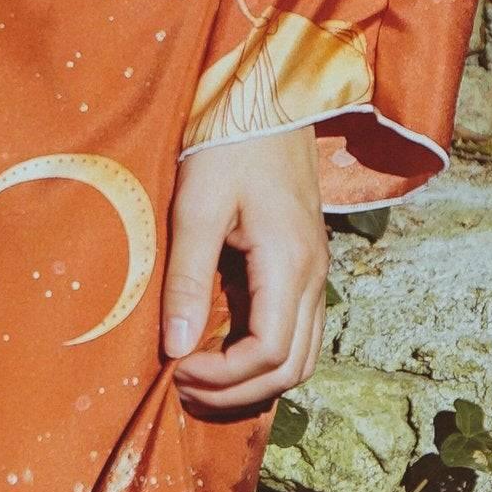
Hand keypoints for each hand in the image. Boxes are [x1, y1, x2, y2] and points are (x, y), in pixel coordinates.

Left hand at [162, 128, 327, 416]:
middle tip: (182, 384)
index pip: (269, 355)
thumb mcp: (196, 207)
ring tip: (200, 375)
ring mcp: (315, 273)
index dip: (224, 378)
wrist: (268, 100)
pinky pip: (299, 333)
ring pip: (302, 357)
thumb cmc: (228, 145)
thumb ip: (187, 279)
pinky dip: (266, 357)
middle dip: (236, 391)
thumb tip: (177, 348)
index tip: (176, 370)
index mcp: (288, 264)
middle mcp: (313, 277)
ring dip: (254, 381)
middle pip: (291, 369)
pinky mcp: (306, 266)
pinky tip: (223, 348)